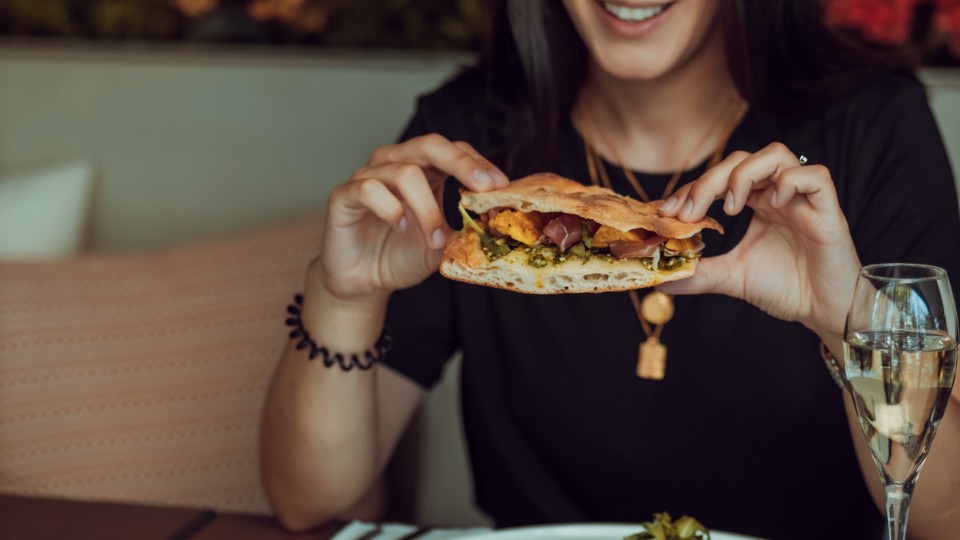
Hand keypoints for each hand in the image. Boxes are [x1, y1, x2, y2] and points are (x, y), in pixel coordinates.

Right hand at [317, 134, 507, 300]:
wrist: (364, 281)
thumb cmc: (400, 255)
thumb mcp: (442, 244)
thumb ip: (464, 229)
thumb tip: (495, 221)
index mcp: (423, 170)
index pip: (454, 150)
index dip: (478, 163)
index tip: (501, 186)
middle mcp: (394, 164)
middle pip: (430, 145)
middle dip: (461, 164)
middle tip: (483, 188)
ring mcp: (368, 176)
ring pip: (405, 173)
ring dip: (427, 209)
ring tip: (435, 239)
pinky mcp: (344, 195)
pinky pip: (369, 189)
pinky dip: (391, 209)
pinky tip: (399, 226)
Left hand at [656, 142, 860, 340]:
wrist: (825, 311)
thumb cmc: (787, 289)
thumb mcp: (733, 278)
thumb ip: (700, 274)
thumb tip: (661, 280)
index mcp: (758, 202)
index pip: (721, 177)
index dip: (692, 188)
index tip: (667, 211)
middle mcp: (778, 193)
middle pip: (742, 160)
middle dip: (709, 180)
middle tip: (688, 211)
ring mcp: (803, 198)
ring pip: (775, 155)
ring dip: (744, 175)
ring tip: (731, 207)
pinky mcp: (829, 209)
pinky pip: (814, 175)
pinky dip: (789, 182)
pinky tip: (773, 205)